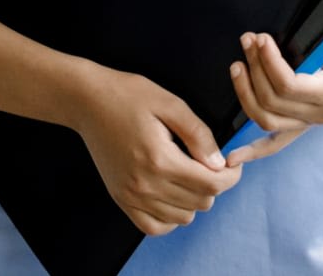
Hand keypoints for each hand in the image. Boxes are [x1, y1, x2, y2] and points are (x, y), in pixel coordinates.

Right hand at [70, 67, 241, 236]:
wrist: (88, 102)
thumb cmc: (129, 96)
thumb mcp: (171, 104)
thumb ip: (198, 134)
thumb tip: (219, 162)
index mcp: (160, 159)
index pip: (211, 184)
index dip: (231, 176)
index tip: (233, 163)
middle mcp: (145, 185)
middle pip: (200, 202)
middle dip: (215, 184)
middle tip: (211, 162)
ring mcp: (130, 197)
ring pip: (182, 218)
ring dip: (195, 199)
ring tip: (191, 174)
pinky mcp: (121, 200)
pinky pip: (154, 227)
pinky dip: (171, 217)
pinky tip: (174, 195)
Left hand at [224, 26, 322, 165]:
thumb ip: (309, 42)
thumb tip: (267, 38)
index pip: (289, 86)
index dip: (269, 61)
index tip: (260, 38)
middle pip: (272, 103)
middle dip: (254, 71)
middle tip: (247, 40)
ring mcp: (314, 122)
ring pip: (267, 121)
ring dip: (245, 93)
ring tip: (238, 65)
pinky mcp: (306, 123)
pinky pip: (277, 142)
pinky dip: (253, 151)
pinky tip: (232, 159)